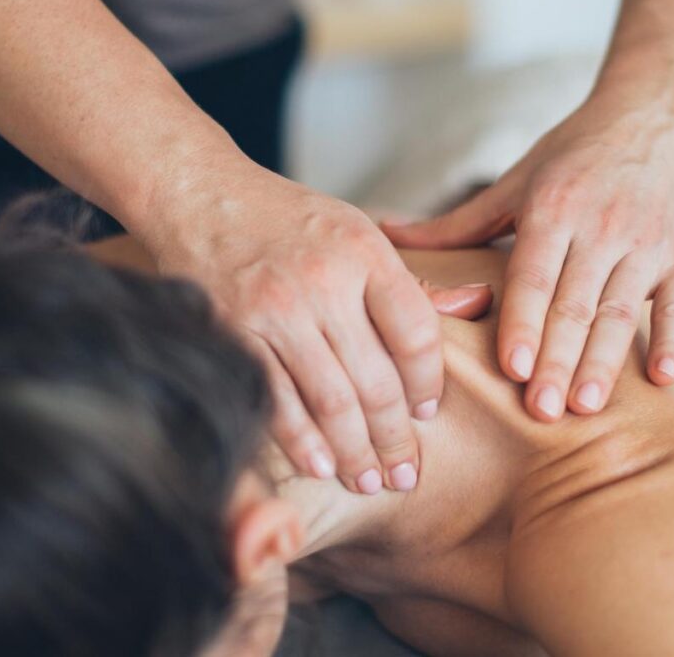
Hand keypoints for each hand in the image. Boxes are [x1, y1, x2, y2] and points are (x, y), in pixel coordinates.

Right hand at [145, 160, 486, 493]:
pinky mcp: (233, 333)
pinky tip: (321, 467)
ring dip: (355, 452)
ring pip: (331, 401)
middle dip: (395, 438)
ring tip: (370, 481)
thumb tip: (474, 305)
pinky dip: (302, 442)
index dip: (428, 385)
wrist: (199, 194)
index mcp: (363, 252)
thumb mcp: (354, 229)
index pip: (417, 333)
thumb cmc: (284, 218)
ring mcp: (275, 309)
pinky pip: (277, 401)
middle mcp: (323, 281)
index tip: (427, 415)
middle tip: (407, 475)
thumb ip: (403, 280)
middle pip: (376, 379)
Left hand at [381, 89, 673, 421]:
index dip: (523, 323)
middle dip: (557, 360)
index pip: (533, 277)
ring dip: (606, 361)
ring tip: (587, 406)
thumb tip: (382, 233)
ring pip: (623, 312)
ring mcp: (648, 242)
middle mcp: (601, 226)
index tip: (511, 369)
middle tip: (541, 411)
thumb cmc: (570, 156)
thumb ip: (453, 223)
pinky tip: (663, 379)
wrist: (653, 114)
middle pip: (575, 304)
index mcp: (552, 209)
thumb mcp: (512, 184)